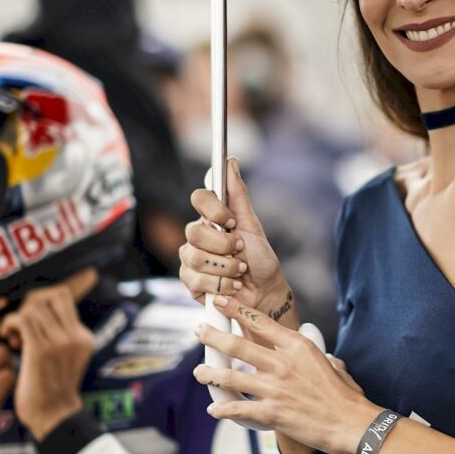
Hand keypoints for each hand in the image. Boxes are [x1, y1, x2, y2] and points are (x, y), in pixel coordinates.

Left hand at [0, 268, 98, 440]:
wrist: (53, 418)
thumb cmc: (51, 391)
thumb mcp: (65, 359)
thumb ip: (58, 337)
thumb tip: (36, 315)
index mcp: (83, 337)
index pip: (64, 296)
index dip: (43, 298)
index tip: (31, 314)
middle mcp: (76, 335)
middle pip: (52, 294)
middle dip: (31, 303)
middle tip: (21, 324)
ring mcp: (61, 342)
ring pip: (35, 306)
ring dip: (18, 317)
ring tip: (14, 336)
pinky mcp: (41, 350)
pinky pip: (23, 319)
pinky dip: (10, 324)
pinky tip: (8, 338)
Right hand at [180, 158, 293, 316]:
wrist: (264, 292)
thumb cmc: (260, 258)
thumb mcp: (252, 225)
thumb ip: (238, 195)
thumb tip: (230, 161)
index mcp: (212, 219)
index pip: (199, 198)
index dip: (214, 209)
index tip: (231, 221)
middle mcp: (198, 237)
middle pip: (193, 231)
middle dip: (224, 246)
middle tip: (240, 252)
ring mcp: (191, 259)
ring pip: (194, 257)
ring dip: (225, 268)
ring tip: (239, 272)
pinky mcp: (190, 282)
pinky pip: (195, 280)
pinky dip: (220, 285)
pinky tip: (231, 287)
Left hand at [192, 296, 379, 453]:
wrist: (351, 422)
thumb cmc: (344, 394)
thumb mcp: (330, 362)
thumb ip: (314, 355)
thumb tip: (314, 354)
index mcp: (296, 346)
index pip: (259, 321)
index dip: (236, 310)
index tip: (220, 301)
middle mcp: (282, 363)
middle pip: (237, 345)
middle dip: (213, 336)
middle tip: (200, 331)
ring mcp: (274, 388)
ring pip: (229, 377)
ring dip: (210, 374)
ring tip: (199, 372)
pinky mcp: (270, 412)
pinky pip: (238, 409)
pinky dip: (222, 409)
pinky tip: (214, 409)